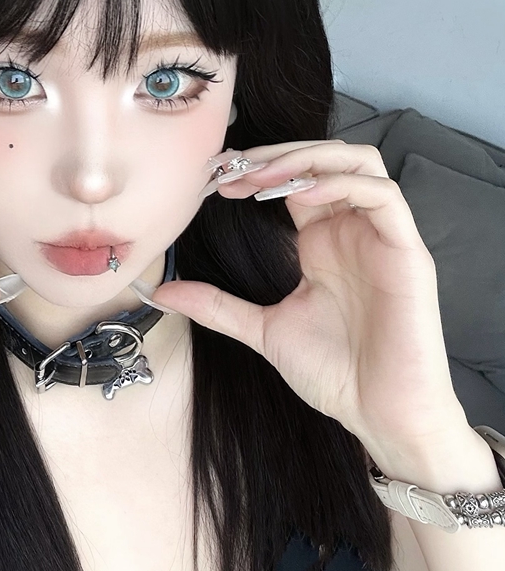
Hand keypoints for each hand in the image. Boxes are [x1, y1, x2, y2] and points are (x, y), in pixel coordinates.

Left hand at [152, 140, 467, 452]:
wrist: (380, 415)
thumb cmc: (336, 374)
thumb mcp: (262, 330)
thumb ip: (217, 306)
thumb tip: (163, 291)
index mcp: (322, 242)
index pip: (294, 179)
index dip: (255, 169)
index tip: (214, 178)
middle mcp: (352, 230)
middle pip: (324, 158)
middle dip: (275, 155)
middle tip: (232, 169)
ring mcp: (381, 237)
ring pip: (358, 162)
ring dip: (307, 159)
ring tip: (263, 178)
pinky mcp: (407, 251)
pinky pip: (383, 194)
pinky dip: (341, 183)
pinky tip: (302, 195)